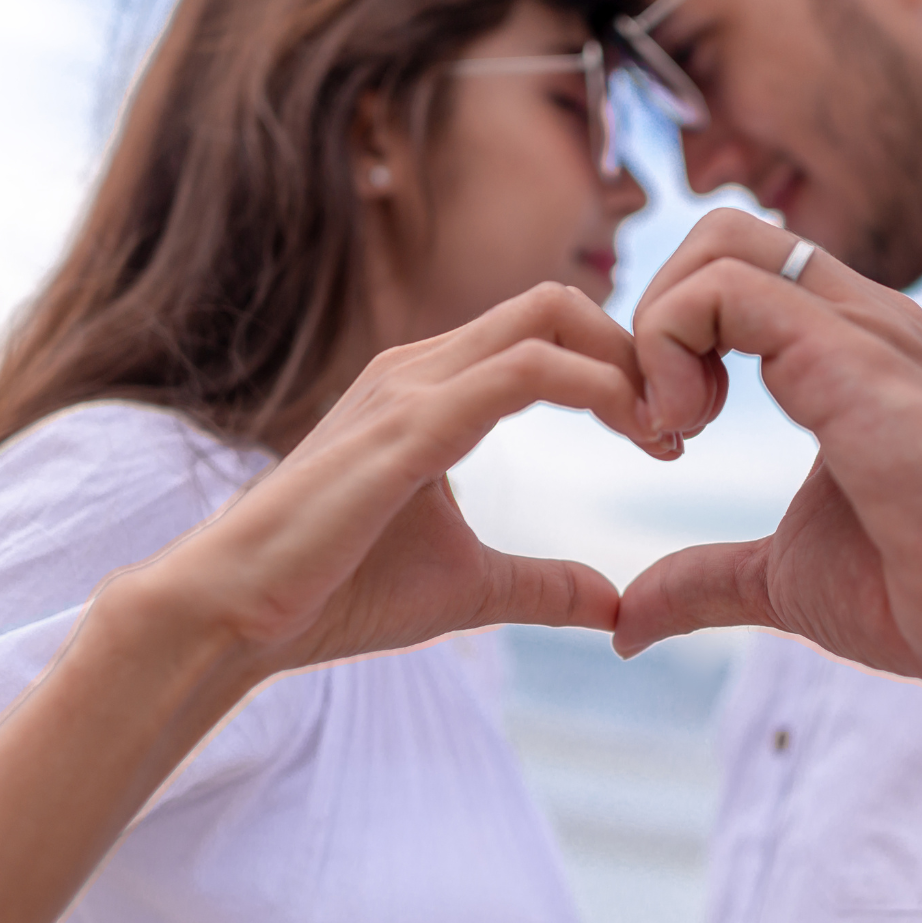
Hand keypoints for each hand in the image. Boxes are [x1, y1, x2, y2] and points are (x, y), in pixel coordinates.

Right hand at [117, 282, 678, 680]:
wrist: (233, 617)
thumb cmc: (334, 593)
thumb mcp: (468, 586)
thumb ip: (542, 585)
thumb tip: (616, 603)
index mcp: (432, 388)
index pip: (549, 331)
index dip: (623, 366)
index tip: (672, 435)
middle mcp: (421, 367)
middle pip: (558, 306)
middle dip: (639, 350)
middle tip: (688, 424)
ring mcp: (411, 387)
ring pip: (549, 321)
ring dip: (631, 366)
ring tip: (673, 434)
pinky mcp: (407, 426)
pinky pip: (524, 372)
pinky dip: (599, 389)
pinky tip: (640, 434)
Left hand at [619, 209, 921, 709]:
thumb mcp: (785, 580)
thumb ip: (706, 580)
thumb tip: (628, 623)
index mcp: (847, 350)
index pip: (732, 273)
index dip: (667, 339)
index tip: (663, 437)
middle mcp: (860, 319)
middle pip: (719, 233)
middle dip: (651, 313)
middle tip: (656, 420)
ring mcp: (864, 328)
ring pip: (718, 242)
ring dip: (655, 329)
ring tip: (671, 429)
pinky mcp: (855, 358)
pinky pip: (726, 291)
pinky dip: (669, 346)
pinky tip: (685, 433)